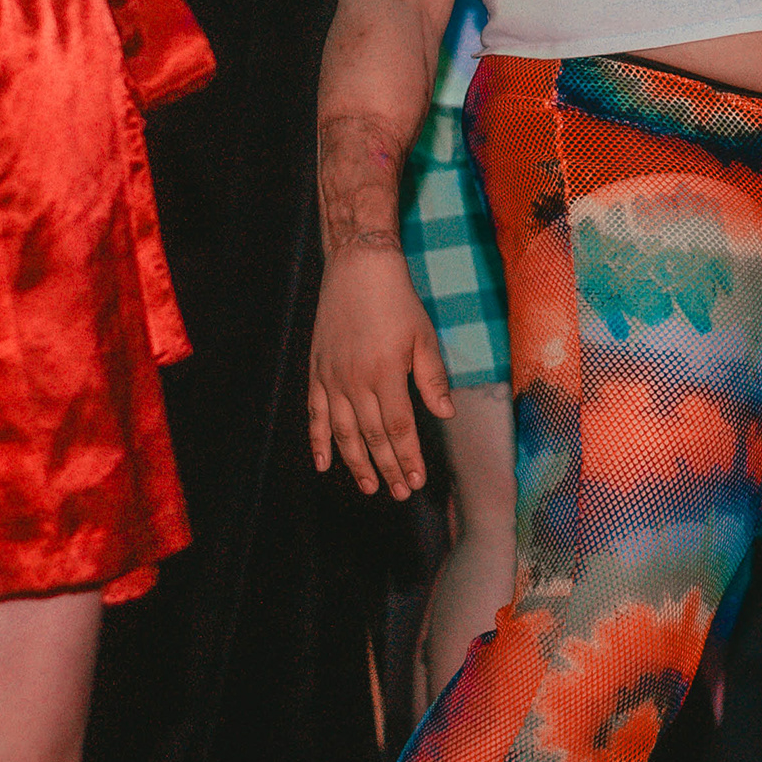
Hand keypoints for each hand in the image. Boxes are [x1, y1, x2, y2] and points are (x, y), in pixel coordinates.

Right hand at [305, 244, 450, 495]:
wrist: (358, 269)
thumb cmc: (398, 301)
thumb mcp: (423, 336)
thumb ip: (432, 379)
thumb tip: (445, 415)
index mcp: (385, 374)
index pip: (398, 429)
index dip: (408, 458)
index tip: (417, 480)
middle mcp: (355, 381)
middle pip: (372, 437)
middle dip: (388, 468)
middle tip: (400, 492)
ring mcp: (332, 378)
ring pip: (343, 432)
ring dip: (356, 463)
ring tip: (370, 486)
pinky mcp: (316, 371)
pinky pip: (315, 414)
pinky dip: (318, 441)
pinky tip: (324, 464)